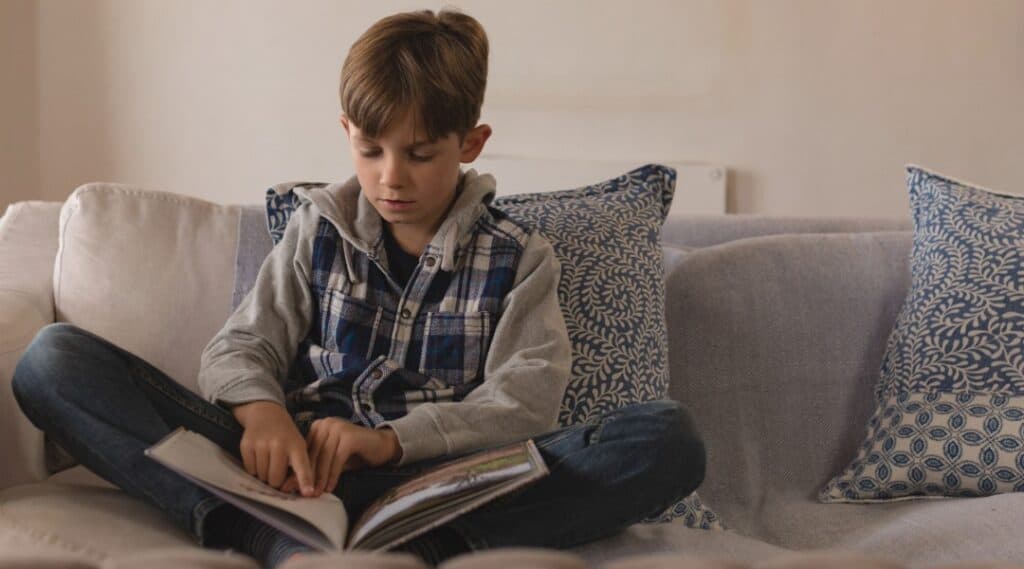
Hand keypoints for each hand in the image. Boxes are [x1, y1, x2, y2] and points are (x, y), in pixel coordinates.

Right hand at [232, 401, 315, 497]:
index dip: (305, 481)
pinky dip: (253, 468)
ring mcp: (262, 444)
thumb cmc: (286, 436)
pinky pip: (250, 470)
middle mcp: (279, 444)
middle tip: (277, 470)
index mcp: (297, 446)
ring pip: (261, 476)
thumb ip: (300, 467)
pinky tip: (259, 456)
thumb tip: (302, 493)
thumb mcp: (298, 446)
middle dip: (276, 481)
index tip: (309, 493)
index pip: (302, 466)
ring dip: (264, 474)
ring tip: (268, 461)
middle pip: (275, 480)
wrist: (267, 414)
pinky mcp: (247, 445)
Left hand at [280, 418, 401, 495]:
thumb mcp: (331, 461)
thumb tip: (291, 484)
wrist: (382, 446)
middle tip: (305, 494)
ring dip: (320, 478)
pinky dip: (333, 475)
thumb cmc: (355, 454)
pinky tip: (331, 488)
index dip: (300, 471)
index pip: (305, 451)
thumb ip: (315, 468)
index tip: (293, 489)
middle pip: (313, 454)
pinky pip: (337, 459)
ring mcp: (337, 427)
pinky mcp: (349, 435)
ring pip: (324, 458)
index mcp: (317, 426)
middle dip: (309, 476)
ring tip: (317, 493)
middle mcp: (326, 423)